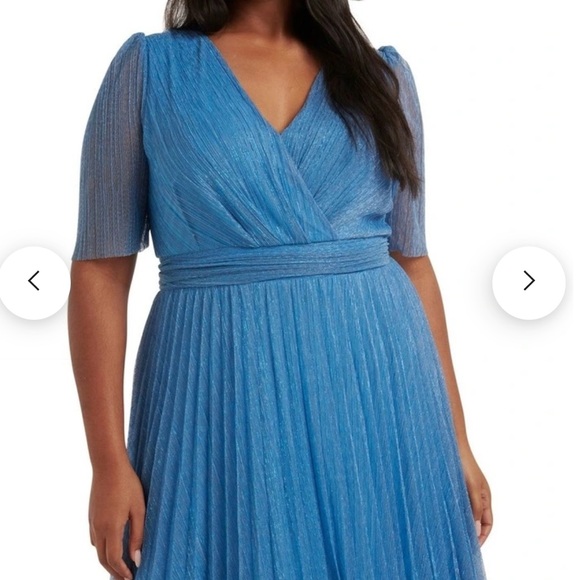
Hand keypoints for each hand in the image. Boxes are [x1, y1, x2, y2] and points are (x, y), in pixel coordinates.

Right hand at [89, 462, 145, 579]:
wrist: (108, 465)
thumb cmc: (128, 484)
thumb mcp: (139, 509)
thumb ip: (138, 534)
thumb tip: (137, 559)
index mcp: (110, 528)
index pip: (113, 559)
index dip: (121, 572)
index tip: (131, 577)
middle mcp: (98, 528)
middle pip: (102, 558)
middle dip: (113, 570)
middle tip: (125, 577)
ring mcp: (92, 521)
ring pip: (96, 549)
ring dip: (107, 560)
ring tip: (120, 564)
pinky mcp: (91, 514)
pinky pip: (94, 538)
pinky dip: (102, 547)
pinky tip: (111, 545)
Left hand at [458, 445, 492, 546]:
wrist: (451, 445)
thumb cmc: (464, 463)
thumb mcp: (472, 487)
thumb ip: (475, 507)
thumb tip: (476, 529)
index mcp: (485, 497)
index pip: (488, 523)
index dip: (483, 536)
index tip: (474, 547)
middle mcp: (477, 496)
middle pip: (477, 520)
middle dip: (471, 532)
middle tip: (460, 544)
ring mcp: (467, 491)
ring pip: (466, 512)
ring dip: (461, 523)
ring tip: (451, 533)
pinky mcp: (456, 486)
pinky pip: (457, 504)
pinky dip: (453, 512)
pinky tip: (443, 516)